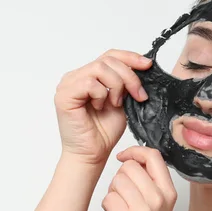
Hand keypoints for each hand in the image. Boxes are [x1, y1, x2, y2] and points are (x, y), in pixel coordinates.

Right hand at [54, 50, 151, 166]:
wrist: (92, 154)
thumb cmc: (103, 132)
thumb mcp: (122, 100)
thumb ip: (125, 83)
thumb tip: (142, 66)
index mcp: (88, 76)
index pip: (109, 56)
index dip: (130, 57)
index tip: (147, 65)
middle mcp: (75, 77)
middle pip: (107, 60)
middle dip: (129, 76)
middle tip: (139, 95)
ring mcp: (67, 84)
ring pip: (100, 68)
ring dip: (116, 86)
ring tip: (116, 104)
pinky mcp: (64, 95)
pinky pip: (89, 83)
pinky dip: (101, 95)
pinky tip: (100, 107)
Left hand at [99, 146, 176, 210]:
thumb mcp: (154, 206)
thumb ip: (149, 181)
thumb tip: (133, 156)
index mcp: (168, 193)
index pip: (153, 155)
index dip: (134, 151)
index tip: (123, 156)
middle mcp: (160, 200)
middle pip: (129, 167)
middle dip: (120, 179)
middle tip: (123, 199)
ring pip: (117, 181)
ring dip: (112, 194)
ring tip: (119, 210)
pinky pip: (108, 198)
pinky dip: (106, 207)